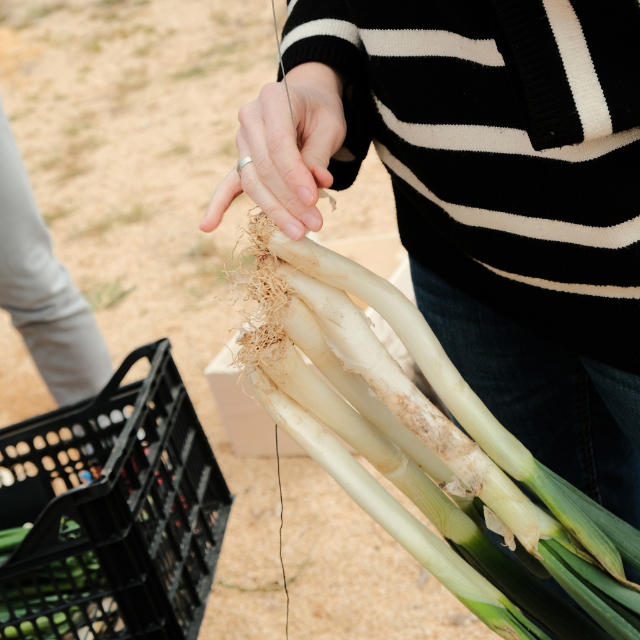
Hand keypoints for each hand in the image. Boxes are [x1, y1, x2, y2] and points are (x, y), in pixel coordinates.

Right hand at [201, 63, 346, 239]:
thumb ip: (319, 154)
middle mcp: (250, 118)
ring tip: (297, 233)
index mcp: (272, 100)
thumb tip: (319, 183)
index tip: (313, 200)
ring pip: (252, 182)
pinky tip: (207, 226)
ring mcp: (242, 140)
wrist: (306, 99)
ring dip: (274, 211)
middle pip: (263, 168)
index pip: (278, 144)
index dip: (294, 175)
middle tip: (314, 224)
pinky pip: (227, 185)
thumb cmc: (319, 111)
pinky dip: (218, 206)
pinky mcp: (241, 159)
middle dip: (289, 201)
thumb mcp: (330, 126)